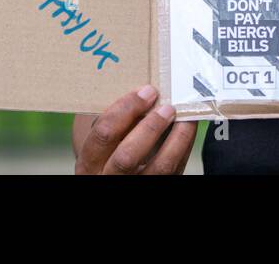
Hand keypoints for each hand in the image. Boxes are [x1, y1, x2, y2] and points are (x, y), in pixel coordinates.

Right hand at [73, 85, 197, 174]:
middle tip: (167, 106)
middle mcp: (108, 178)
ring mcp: (135, 186)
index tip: (146, 91)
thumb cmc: (111, 153)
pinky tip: (188, 130)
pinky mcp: (159, 186)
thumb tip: (144, 91)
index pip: (103, 133)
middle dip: (151, 127)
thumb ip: (117, 122)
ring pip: (159, 167)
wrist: (119, 178)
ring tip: (184, 117)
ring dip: (176, 138)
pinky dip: (185, 146)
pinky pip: (175, 169)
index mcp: (90, 162)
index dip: (126, 109)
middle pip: (128, 155)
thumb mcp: (104, 142)